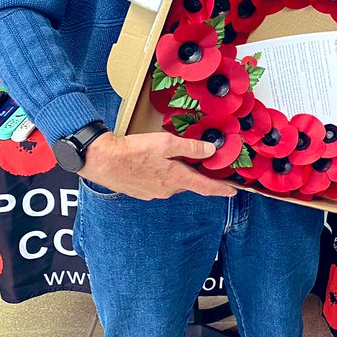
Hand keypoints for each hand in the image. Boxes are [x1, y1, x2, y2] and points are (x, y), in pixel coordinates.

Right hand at [79, 132, 238, 200]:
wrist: (102, 160)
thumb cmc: (134, 151)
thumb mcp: (166, 143)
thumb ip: (191, 147)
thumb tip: (211, 151)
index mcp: (176, 179)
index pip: (206, 187)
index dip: (221, 189)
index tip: (233, 192)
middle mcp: (167, 190)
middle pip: (188, 183)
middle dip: (195, 174)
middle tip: (200, 162)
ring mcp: (152, 193)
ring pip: (172, 183)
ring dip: (175, 173)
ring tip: (170, 158)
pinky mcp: (140, 191)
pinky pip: (158, 183)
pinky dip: (161, 174)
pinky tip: (153, 163)